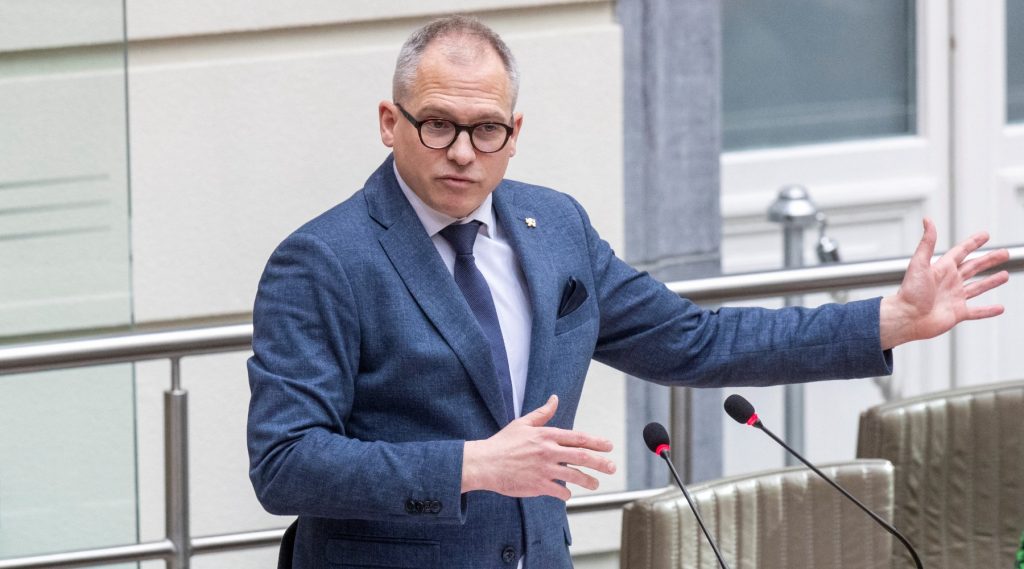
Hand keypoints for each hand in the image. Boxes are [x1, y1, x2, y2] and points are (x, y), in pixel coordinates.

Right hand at [461, 395, 615, 500]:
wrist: (485, 463)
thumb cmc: (503, 443)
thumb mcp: (522, 423)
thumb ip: (542, 413)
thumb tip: (554, 399)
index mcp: (546, 435)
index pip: (578, 437)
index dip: (596, 441)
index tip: (608, 446)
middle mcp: (548, 452)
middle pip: (582, 456)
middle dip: (601, 462)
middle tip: (612, 466)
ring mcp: (544, 469)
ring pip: (575, 476)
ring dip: (589, 480)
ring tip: (595, 484)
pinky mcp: (538, 485)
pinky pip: (559, 491)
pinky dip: (566, 493)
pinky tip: (567, 493)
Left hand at [880, 218, 1009, 348]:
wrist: (906, 318)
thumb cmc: (909, 292)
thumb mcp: (919, 263)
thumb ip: (927, 242)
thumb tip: (927, 220)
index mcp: (942, 269)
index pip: (961, 252)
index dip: (973, 243)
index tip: (985, 235)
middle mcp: (949, 282)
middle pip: (974, 267)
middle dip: (989, 260)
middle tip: (1004, 253)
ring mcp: (954, 298)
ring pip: (978, 287)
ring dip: (991, 282)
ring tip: (1005, 275)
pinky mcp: (957, 313)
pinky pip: (977, 311)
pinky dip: (988, 311)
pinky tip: (1000, 308)